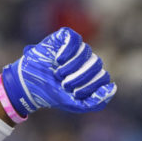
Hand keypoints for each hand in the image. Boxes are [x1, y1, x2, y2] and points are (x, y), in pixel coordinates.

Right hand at [0, 27, 116, 116]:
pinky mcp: (65, 37)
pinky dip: (68, 51)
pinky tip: (59, 60)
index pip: (103, 77)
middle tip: (65, 84)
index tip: (74, 93)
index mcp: (92, 75)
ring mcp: (77, 48)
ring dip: (72, 66)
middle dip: (80, 78)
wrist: (29, 85)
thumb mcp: (76, 104)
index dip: (90, 86)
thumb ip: (96, 101)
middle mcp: (87, 60)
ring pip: (87, 52)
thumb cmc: (54, 94)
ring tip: (59, 74)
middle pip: (97, 64)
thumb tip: (112, 87)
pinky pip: (75, 39)